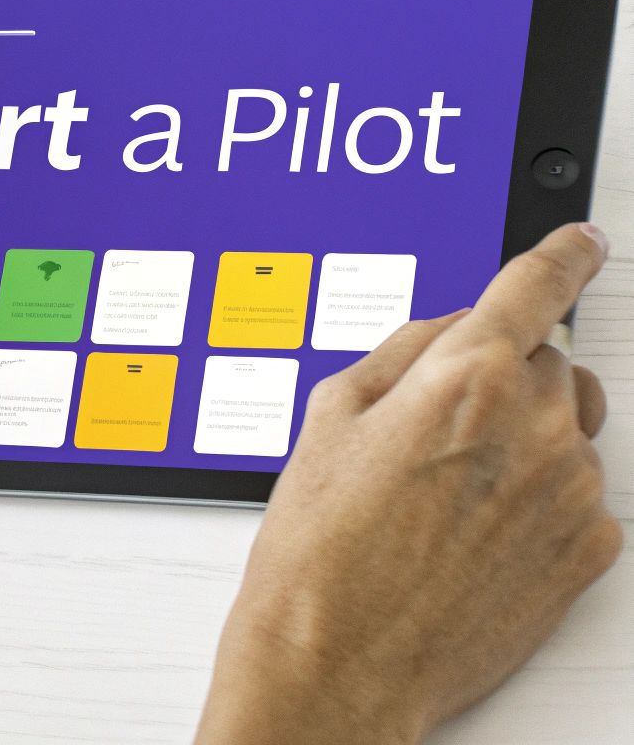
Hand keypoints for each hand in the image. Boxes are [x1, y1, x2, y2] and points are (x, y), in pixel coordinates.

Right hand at [198, 223, 620, 742]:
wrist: (338, 661)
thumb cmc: (318, 551)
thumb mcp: (327, 421)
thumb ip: (399, 353)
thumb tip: (447, 329)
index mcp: (463, 379)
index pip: (537, 286)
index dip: (562, 255)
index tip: (578, 244)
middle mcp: (534, 426)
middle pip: (551, 363)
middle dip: (504, 378)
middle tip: (436, 429)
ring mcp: (570, 492)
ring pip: (568, 430)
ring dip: (523, 440)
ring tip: (445, 492)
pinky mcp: (587, 551)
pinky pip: (577, 498)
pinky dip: (537, 502)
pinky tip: (471, 533)